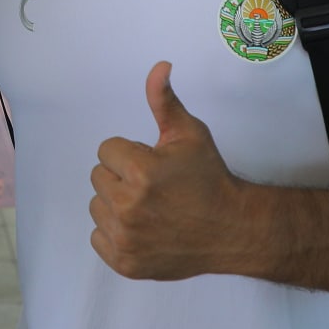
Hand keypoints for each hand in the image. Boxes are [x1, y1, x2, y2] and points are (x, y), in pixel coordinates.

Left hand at [89, 61, 243, 279]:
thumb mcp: (189, 133)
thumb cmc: (209, 178)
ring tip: (150, 207)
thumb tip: (159, 66)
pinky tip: (144, 229)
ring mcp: (125, 238)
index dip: (130, 153)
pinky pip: (97, 237)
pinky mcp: (125, 263)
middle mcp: (128, 206)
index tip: (153, 164)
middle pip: (98, 177)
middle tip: (154, 187)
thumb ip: (164, 100)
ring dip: (116, 204)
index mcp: (140, 171)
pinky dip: (115, 233)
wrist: (232, 230)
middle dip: (122, 176)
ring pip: (97, 206)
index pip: (106, 150)